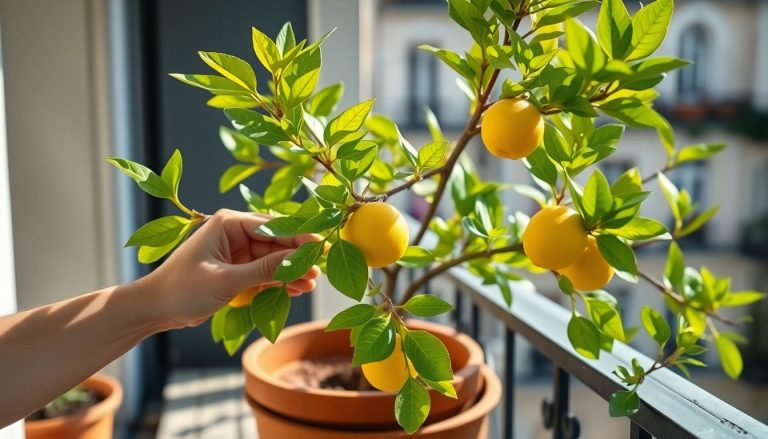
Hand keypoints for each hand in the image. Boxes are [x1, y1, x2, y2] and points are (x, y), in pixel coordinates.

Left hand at [145, 209, 320, 328]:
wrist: (156, 309)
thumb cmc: (183, 289)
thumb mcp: (226, 280)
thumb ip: (264, 269)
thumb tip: (299, 261)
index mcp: (229, 223)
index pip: (272, 227)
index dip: (299, 238)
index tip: (321, 247)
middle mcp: (235, 232)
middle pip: (276, 241)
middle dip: (297, 256)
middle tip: (319, 269)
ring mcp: (237, 250)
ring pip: (273, 258)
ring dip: (291, 271)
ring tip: (311, 284)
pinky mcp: (237, 268)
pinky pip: (265, 271)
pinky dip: (279, 280)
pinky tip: (296, 289)